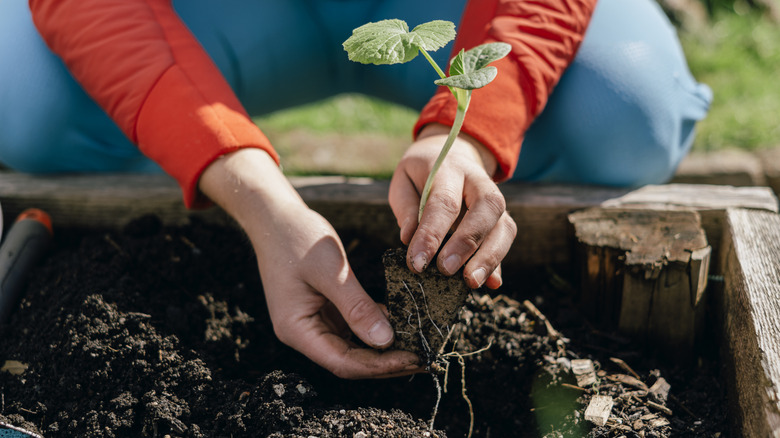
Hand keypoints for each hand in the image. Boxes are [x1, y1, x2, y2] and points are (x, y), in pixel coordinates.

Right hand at [199, 149, 419, 377]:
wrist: (276, 216)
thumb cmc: (297, 238)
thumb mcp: (331, 271)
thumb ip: (357, 306)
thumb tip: (386, 341)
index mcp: (297, 329)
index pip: (343, 363)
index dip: (379, 367)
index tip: (414, 358)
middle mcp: (304, 333)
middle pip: (350, 361)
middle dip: (387, 362)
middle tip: (425, 358)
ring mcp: (314, 322)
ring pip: (354, 346)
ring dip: (385, 348)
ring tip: (419, 345)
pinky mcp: (325, 310)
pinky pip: (354, 327)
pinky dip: (376, 327)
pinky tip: (402, 324)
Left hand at [389, 124, 516, 288]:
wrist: (452, 155)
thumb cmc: (422, 174)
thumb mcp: (403, 180)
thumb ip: (406, 207)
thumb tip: (408, 239)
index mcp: (449, 168)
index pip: (443, 202)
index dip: (431, 234)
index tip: (417, 263)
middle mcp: (479, 181)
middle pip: (486, 208)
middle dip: (467, 243)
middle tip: (447, 271)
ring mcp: (495, 200)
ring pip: (504, 226)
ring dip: (490, 257)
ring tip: (471, 282)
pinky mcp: (501, 218)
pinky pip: (505, 240)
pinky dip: (499, 263)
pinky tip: (492, 284)